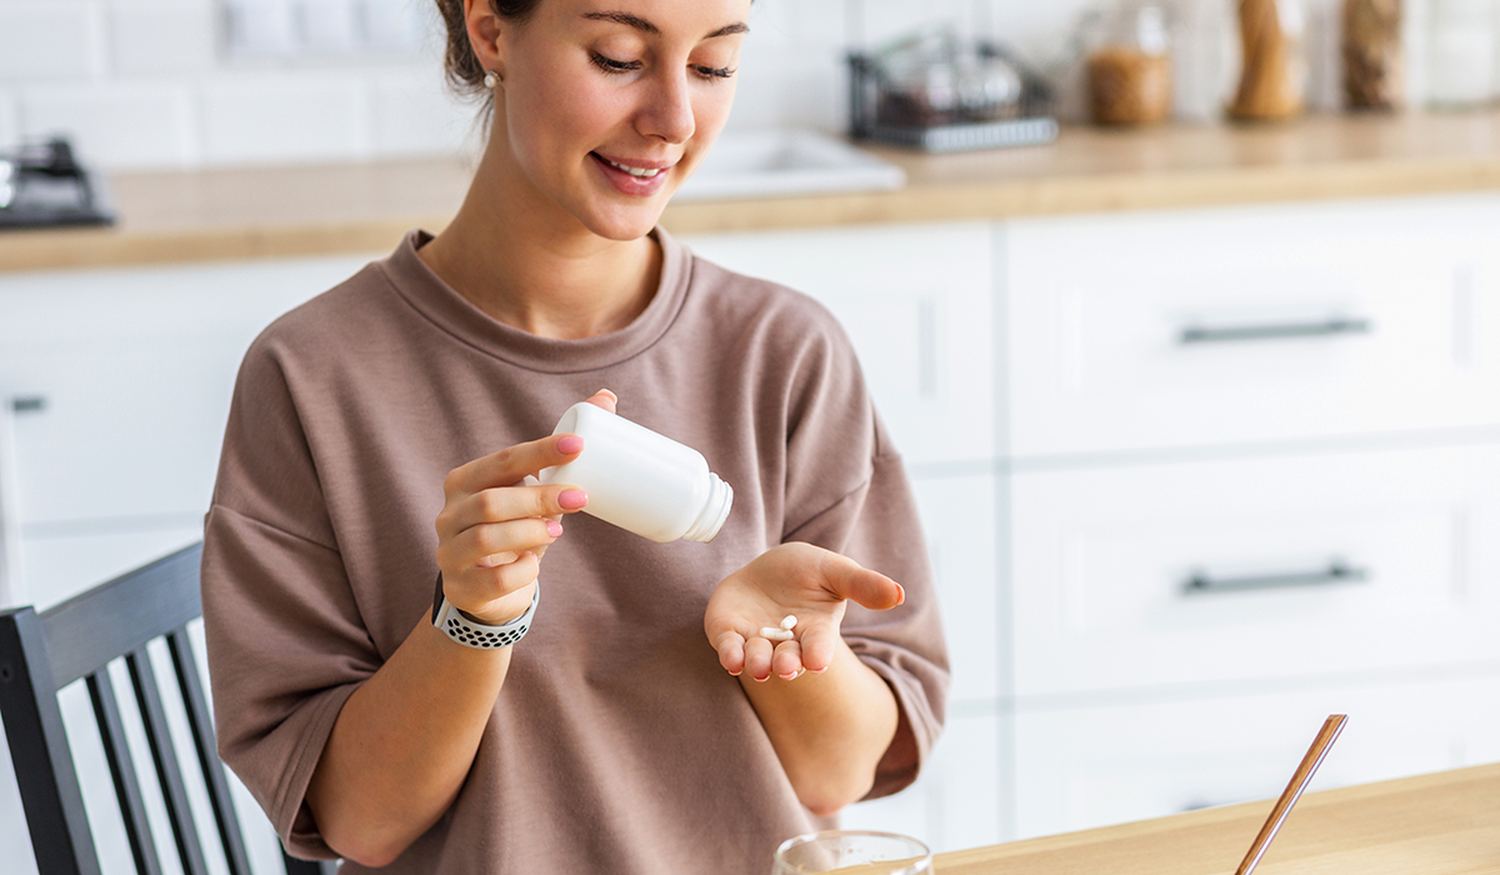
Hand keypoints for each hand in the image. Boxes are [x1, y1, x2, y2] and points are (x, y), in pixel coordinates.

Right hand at [433, 390, 616, 623]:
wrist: (490, 589)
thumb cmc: (516, 529)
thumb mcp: (535, 492)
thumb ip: (562, 453)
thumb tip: (607, 398)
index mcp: (465, 481)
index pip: (502, 461)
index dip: (540, 452)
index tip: (578, 445)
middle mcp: (450, 513)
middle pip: (492, 500)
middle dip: (540, 497)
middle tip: (580, 498)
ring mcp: (450, 551)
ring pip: (486, 537)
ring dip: (530, 532)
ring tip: (559, 532)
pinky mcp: (461, 587)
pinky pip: (492, 580)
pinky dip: (520, 572)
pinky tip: (533, 565)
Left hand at [705, 543, 904, 681]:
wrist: (766, 570)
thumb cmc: (806, 573)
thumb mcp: (835, 571)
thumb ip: (863, 584)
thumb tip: (900, 594)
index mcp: (815, 632)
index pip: (818, 646)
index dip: (818, 653)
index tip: (818, 660)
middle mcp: (787, 643)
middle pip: (788, 659)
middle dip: (787, 664)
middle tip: (787, 667)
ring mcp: (756, 642)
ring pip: (758, 659)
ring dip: (758, 664)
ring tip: (760, 666)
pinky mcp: (729, 635)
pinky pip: (730, 649)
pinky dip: (731, 655)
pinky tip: (732, 660)